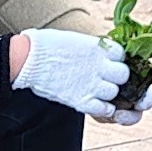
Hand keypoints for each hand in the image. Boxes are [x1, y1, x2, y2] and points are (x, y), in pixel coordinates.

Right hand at [10, 27, 131, 118]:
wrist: (28, 59)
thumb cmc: (46, 46)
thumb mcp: (76, 41)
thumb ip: (93, 49)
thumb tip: (101, 54)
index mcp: (98, 48)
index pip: (121, 55)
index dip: (115, 60)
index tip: (106, 62)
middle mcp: (99, 65)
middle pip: (123, 75)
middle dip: (117, 78)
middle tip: (104, 79)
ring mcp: (92, 84)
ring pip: (115, 93)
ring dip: (109, 94)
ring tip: (95, 90)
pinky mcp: (82, 101)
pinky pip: (105, 109)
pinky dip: (103, 108)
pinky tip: (92, 102)